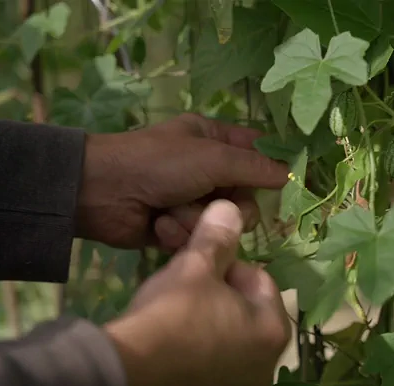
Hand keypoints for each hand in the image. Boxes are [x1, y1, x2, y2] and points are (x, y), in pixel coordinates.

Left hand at [75, 113, 287, 248]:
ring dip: (196, 220)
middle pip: (245, 197)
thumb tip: (290, 173)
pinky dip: (178, 233)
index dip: (273, 167)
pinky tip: (158, 225)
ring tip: (171, 212)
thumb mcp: (212, 157)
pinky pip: (198, 238)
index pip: (257, 151)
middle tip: (213, 201)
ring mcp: (192, 200)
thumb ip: (254, 167)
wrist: (103, 192)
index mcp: (215, 140)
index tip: (289, 184)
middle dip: (228, 205)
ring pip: (221, 222)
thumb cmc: (159, 163)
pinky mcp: (177, 228)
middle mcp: (208, 169)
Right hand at [104, 200, 290, 385]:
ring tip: (174, 307)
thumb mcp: (194, 267)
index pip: (260, 280)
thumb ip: (217, 237)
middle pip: (245, 311)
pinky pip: (209, 366)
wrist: (125, 376)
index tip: (201, 262)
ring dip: (207, 318)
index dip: (228, 264)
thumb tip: (230, 207)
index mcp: (272, 331)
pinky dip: (195, 350)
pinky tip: (167, 339)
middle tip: (186, 282)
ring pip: (227, 339)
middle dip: (218, 291)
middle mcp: (265, 366)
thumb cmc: (171, 315)